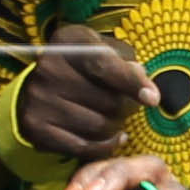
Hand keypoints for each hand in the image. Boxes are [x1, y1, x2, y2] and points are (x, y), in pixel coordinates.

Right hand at [15, 30, 149, 160]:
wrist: (40, 85)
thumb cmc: (84, 65)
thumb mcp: (105, 50)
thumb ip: (126, 62)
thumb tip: (143, 84)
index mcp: (69, 42)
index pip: (104, 65)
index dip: (131, 83)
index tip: (153, 99)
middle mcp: (49, 68)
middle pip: (108, 101)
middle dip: (128, 107)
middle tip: (129, 106)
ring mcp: (38, 99)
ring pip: (99, 127)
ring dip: (117, 127)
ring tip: (117, 119)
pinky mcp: (36, 127)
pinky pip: (84, 147)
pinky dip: (105, 146)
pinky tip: (114, 137)